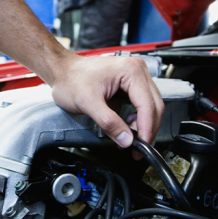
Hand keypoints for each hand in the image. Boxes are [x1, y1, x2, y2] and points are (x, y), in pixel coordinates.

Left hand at [49, 54, 164, 147]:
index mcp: (131, 71)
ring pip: (151, 106)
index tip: (142, 145)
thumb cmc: (71, 78)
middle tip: (139, 148)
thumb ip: (109, 123)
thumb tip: (126, 140)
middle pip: (154, 105)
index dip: (146, 128)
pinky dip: (138, 118)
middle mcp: (138, 70)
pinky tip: (128, 127)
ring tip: (130, 139)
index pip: (148, 105)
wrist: (63, 70)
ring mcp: (136, 75)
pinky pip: (142, 103)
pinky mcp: (131, 82)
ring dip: (144, 125)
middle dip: (148, 129)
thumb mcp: (88, 103)